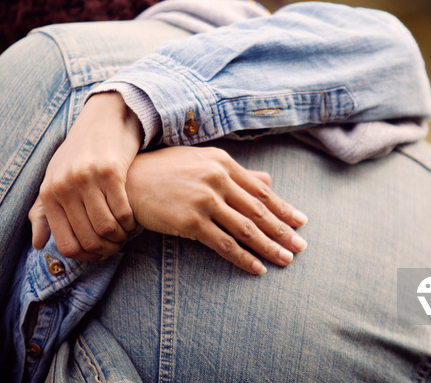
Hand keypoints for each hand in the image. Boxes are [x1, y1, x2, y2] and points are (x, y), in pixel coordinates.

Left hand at [29, 92, 141, 261]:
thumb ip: (44, 212)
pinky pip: (123, 210)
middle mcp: (64, 187)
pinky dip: (130, 221)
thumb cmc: (78, 152)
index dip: (87, 256)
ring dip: (120, 237)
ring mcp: (87, 178)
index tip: (100, 253)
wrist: (103, 117)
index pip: (67, 244)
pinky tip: (132, 218)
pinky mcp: (110, 170)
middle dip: (107, 249)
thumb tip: (39, 245)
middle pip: (89, 239)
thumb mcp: (55, 178)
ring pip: (107, 228)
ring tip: (125, 232)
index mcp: (49, 193)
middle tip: (117, 245)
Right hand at [126, 146, 307, 274]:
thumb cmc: (166, 170)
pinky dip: (243, 257)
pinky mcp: (190, 222)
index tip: (300, 221)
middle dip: (283, 230)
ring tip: (286, 259)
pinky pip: (224, 244)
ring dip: (269, 247)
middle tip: (301, 245)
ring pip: (245, 229)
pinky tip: (257, 267)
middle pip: (258, 210)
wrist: (129, 182)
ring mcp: (204, 201)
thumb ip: (237, 173)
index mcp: (223, 163)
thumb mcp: (203, 162)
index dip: (283, 208)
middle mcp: (217, 179)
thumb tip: (268, 178)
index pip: (260, 190)